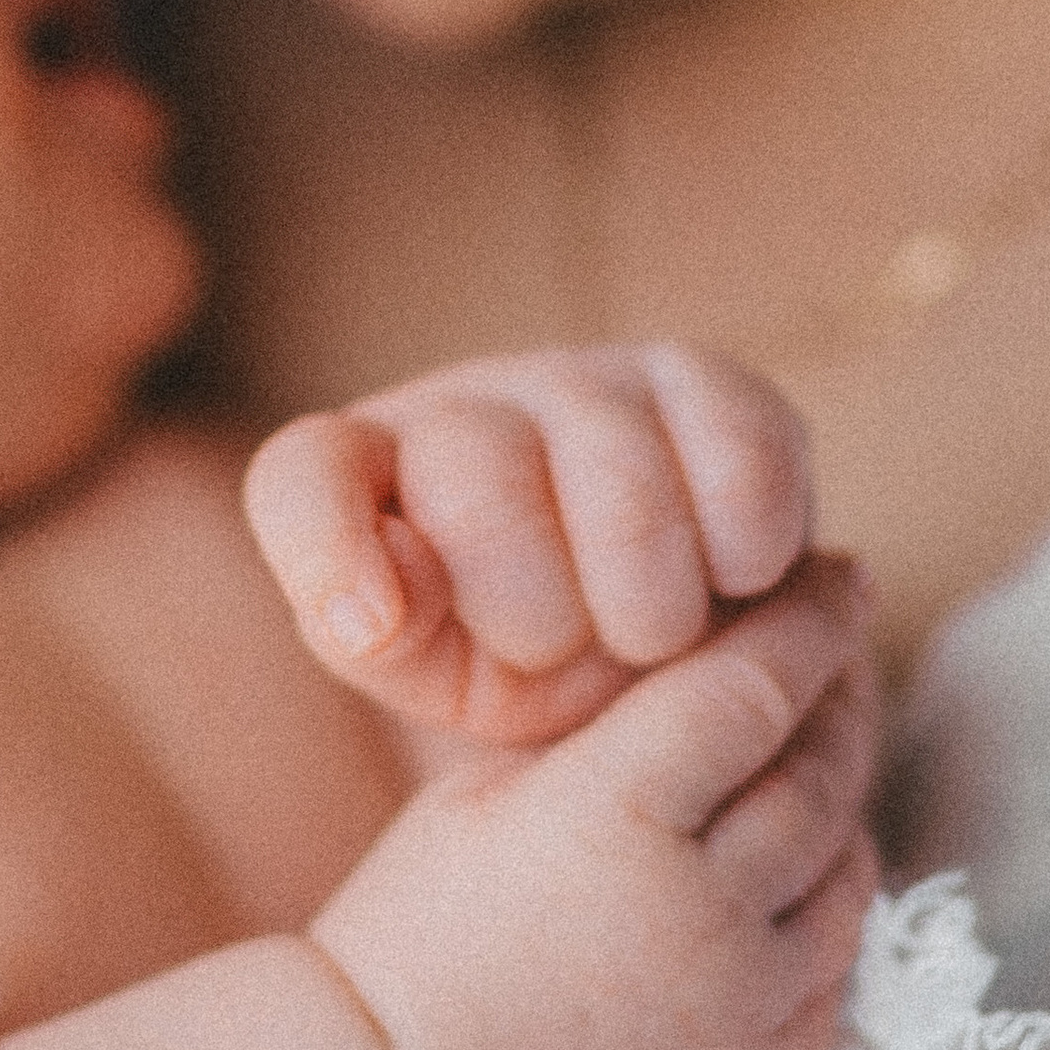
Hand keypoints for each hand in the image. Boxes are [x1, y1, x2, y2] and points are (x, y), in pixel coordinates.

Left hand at [244, 341, 811, 745]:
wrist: (662, 639)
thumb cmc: (520, 660)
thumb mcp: (437, 674)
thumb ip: (383, 639)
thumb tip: (378, 612)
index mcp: (364, 474)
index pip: (304, 477)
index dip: (328, 551)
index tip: (377, 632)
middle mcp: (462, 402)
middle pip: (481, 489)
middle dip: (539, 620)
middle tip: (572, 656)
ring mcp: (581, 375)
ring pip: (622, 489)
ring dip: (650, 609)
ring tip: (651, 634)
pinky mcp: (701, 378)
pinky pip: (741, 464)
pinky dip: (745, 553)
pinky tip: (731, 579)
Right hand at [310, 552, 880, 1049]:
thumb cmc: (425, 919)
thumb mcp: (494, 780)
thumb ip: (614, 717)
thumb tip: (721, 637)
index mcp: (615, 813)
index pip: (754, 686)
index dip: (807, 620)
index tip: (837, 572)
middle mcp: (699, 909)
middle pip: (819, 768)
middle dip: (839, 691)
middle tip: (838, 638)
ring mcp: (742, 1004)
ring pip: (848, 864)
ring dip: (844, 791)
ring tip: (824, 737)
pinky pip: (839, 962)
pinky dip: (830, 892)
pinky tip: (806, 852)